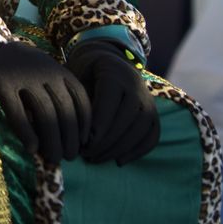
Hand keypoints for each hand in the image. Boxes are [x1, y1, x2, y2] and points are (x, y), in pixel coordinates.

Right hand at [0, 42, 91, 163]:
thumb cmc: (7, 59)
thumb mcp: (36, 65)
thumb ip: (51, 84)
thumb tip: (65, 119)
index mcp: (54, 67)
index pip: (80, 98)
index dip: (84, 123)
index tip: (83, 142)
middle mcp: (43, 71)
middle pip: (64, 110)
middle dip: (69, 138)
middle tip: (67, 157)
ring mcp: (21, 76)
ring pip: (45, 115)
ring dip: (52, 141)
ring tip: (52, 158)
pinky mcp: (0, 83)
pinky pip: (17, 113)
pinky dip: (26, 133)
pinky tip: (31, 149)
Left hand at [66, 41, 159, 164]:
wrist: (108, 61)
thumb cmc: (84, 72)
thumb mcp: (75, 76)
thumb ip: (75, 98)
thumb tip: (68, 128)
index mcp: (114, 73)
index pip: (110, 101)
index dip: (98, 124)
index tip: (82, 142)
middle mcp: (136, 85)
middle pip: (127, 117)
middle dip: (106, 141)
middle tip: (86, 154)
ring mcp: (148, 100)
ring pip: (141, 128)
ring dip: (119, 149)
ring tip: (97, 158)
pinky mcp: (154, 113)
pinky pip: (152, 135)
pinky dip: (138, 151)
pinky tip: (118, 161)